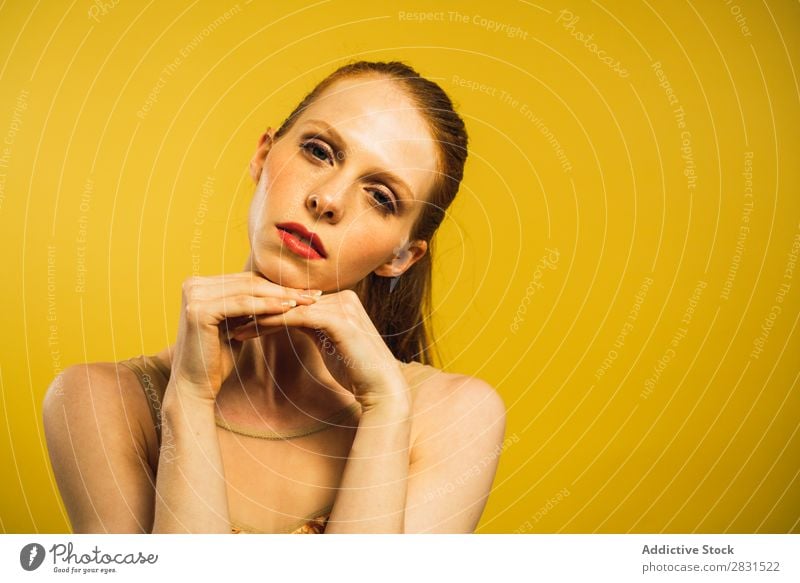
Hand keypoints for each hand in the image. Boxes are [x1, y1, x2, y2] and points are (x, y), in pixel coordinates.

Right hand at [168, 273, 319, 402]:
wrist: (194, 387)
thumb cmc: (217, 359)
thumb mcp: (235, 325)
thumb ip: (247, 306)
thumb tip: (277, 290)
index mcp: (200, 285)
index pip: (247, 281)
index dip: (278, 285)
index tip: (306, 291)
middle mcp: (193, 284)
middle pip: (249, 283)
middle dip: (284, 289)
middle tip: (313, 294)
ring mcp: (194, 295)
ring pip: (248, 292)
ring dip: (281, 296)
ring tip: (307, 301)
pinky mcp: (199, 310)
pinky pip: (242, 305)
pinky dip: (267, 306)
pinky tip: (288, 308)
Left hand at [229, 289, 409, 411]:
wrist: (382, 389)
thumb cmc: (356, 372)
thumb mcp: (327, 342)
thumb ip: (312, 327)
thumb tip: (288, 321)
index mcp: (341, 299)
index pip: (295, 299)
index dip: (266, 306)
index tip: (239, 315)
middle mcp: (343, 296)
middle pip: (290, 299)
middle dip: (258, 308)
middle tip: (227, 316)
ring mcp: (342, 305)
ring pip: (289, 306)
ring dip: (257, 315)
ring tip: (231, 325)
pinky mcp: (338, 319)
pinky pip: (294, 318)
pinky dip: (269, 324)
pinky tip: (247, 332)